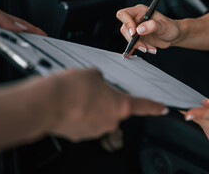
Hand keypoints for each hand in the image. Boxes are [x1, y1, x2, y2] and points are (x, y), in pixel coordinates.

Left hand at [0, 0, 46, 55]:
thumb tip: (16, 26)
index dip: (28, 26)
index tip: (40, 33)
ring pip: (6, 42)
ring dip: (16, 44)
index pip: (14, 21)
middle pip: (12, 33)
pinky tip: (12, 48)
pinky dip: (4, 50)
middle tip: (39, 41)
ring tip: (29, 45)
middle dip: (26, 36)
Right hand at [48, 69, 167, 140]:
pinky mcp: (79, 135)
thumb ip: (102, 80)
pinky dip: (80, 113)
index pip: (143, 106)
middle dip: (106, 100)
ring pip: (98, 115)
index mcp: (120, 105)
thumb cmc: (71, 88)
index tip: (164, 109)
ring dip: (91, 106)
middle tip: (92, 89)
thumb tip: (98, 84)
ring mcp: (94, 130)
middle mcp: (110, 121)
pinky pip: (84, 121)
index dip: (155, 107)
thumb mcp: (93, 74)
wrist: (45, 104)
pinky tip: (70, 104)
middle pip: (114, 109)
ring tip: (76, 95)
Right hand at [116, 4, 180, 56]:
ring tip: (150, 48)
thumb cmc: (170, 27)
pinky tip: (135, 53)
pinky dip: (134, 50)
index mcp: (140, 11)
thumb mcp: (164, 26)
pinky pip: (131, 44)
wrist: (173, 36)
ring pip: (128, 38)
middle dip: (134, 40)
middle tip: (144, 46)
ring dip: (138, 46)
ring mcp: (136, 29)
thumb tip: (140, 29)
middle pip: (125, 29)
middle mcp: (136, 19)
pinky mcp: (137, 38)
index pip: (124, 14)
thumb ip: (153, 26)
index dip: (127, 23)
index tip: (134, 33)